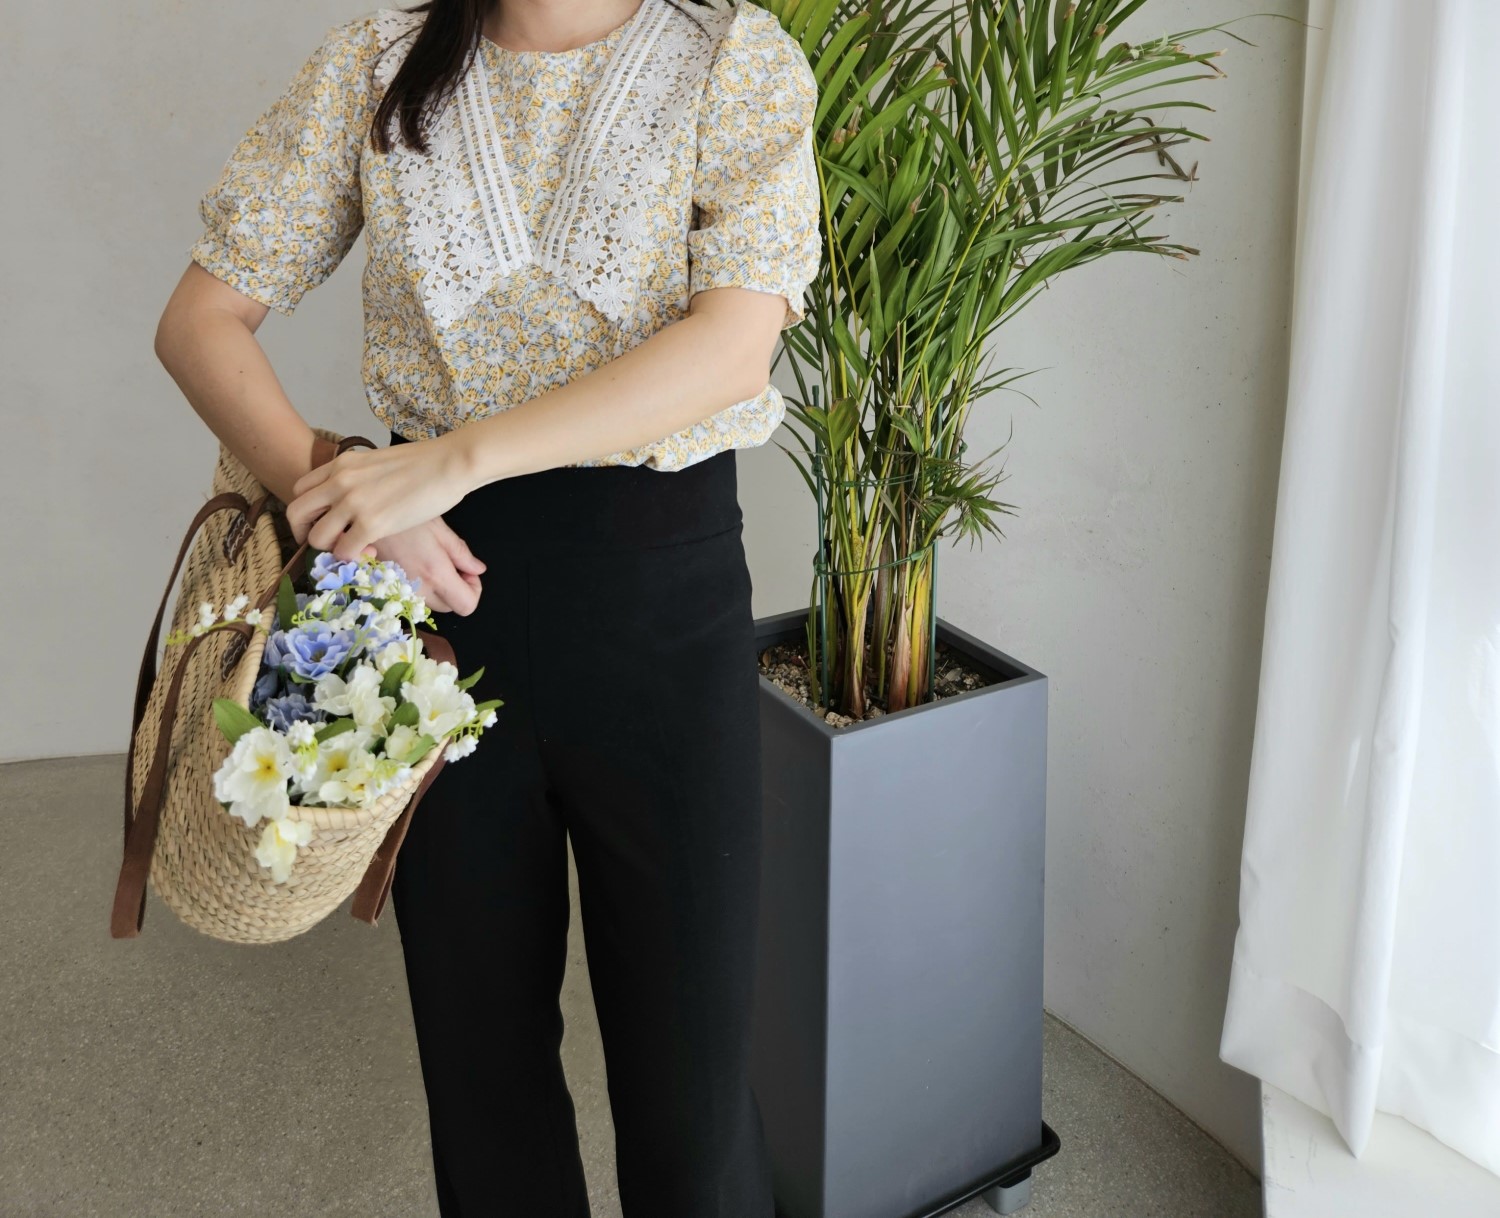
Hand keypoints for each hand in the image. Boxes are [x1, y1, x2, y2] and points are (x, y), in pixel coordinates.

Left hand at [287, 432, 473, 561]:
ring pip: (317, 538)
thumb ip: (360, 476)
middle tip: (326, 542)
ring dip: (331, 549)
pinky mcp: (372, 523)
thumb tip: (360, 494)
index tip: (325, 521)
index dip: (309, 511)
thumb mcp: (378, 461)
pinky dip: (354, 557)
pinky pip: (345, 551)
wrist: (449, 463)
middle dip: (305, 533)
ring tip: (353, 547)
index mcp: (341, 464)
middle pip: (297, 513)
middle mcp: (339, 482)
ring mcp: (353, 503)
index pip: (301, 490)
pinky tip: (371, 551)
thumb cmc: (425, 462)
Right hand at [363, 518, 485, 615]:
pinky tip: (414, 563)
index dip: (474, 591)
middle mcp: (419, 589)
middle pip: (449, 607)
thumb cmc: (405, 514)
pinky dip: (419, 587)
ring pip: (430, 604)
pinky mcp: (388, 589)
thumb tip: (478, 569)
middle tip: (451, 563)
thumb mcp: (439, 528)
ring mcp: (401, 592)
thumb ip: (461, 553)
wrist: (362, 516)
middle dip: (456, 590)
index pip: (467, 605)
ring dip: (437, 589)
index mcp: (436, 574)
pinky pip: (412, 597)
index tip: (467, 572)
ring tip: (431, 560)